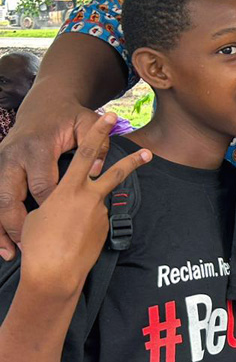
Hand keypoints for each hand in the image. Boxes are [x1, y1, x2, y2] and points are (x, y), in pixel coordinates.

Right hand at [0, 94, 105, 258]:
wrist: (43, 107)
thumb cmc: (67, 117)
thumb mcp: (85, 123)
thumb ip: (96, 145)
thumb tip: (100, 170)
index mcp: (36, 148)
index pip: (43, 185)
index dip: (51, 208)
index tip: (57, 229)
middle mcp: (15, 157)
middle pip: (9, 197)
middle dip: (14, 225)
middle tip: (21, 249)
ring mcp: (4, 164)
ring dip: (0, 229)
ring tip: (8, 254)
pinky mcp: (1, 171)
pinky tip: (3, 245)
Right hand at [18, 113, 149, 298]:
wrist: (55, 272)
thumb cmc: (39, 243)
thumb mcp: (38, 215)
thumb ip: (55, 201)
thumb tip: (64, 202)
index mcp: (68, 189)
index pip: (87, 153)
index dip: (99, 133)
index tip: (111, 117)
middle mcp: (89, 198)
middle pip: (116, 173)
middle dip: (133, 161)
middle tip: (148, 152)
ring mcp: (99, 214)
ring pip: (98, 202)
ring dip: (85, 212)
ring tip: (67, 231)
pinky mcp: (104, 229)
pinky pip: (94, 222)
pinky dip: (84, 227)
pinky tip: (72, 242)